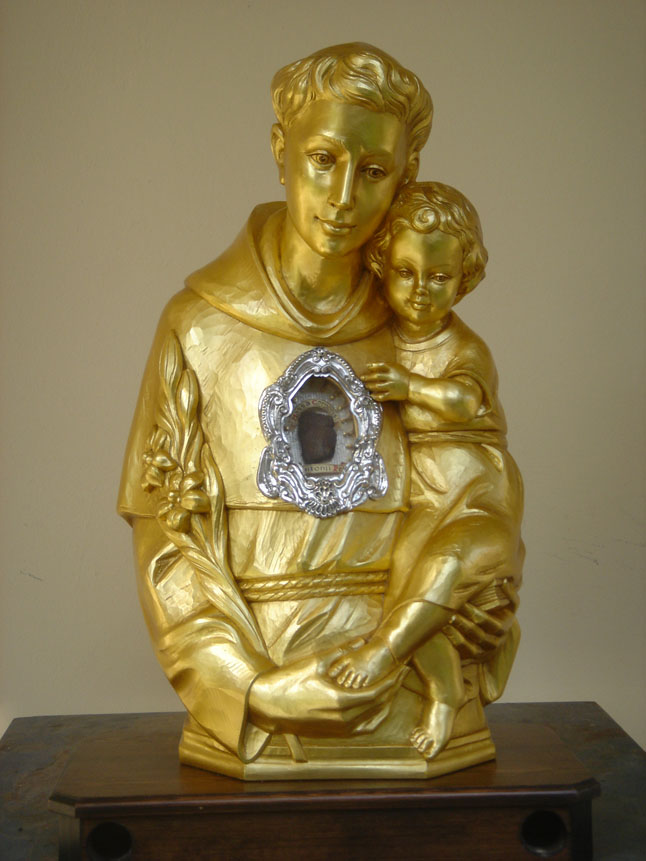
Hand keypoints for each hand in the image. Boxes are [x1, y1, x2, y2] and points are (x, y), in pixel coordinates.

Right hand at [248, 648, 402, 736]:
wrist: (267, 706)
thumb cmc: (289, 682)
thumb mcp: (316, 663)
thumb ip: (341, 652)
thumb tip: (362, 640)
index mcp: (341, 702)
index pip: (378, 692)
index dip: (393, 679)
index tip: (403, 666)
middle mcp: (344, 720)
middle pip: (380, 706)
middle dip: (394, 688)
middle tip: (402, 673)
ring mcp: (340, 730)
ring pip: (374, 720)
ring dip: (387, 704)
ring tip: (393, 687)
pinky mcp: (335, 734)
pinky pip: (363, 729)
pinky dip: (375, 718)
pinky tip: (377, 706)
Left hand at [361, 363, 409, 400]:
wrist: (412, 385)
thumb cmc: (403, 375)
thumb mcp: (397, 367)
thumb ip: (387, 366)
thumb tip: (373, 365)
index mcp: (393, 369)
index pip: (381, 365)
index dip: (373, 366)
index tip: (367, 366)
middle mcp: (391, 377)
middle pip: (376, 376)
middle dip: (367, 377)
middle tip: (362, 378)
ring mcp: (391, 386)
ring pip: (377, 386)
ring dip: (370, 386)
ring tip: (366, 386)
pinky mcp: (392, 394)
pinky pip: (382, 396)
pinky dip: (376, 396)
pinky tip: (372, 395)